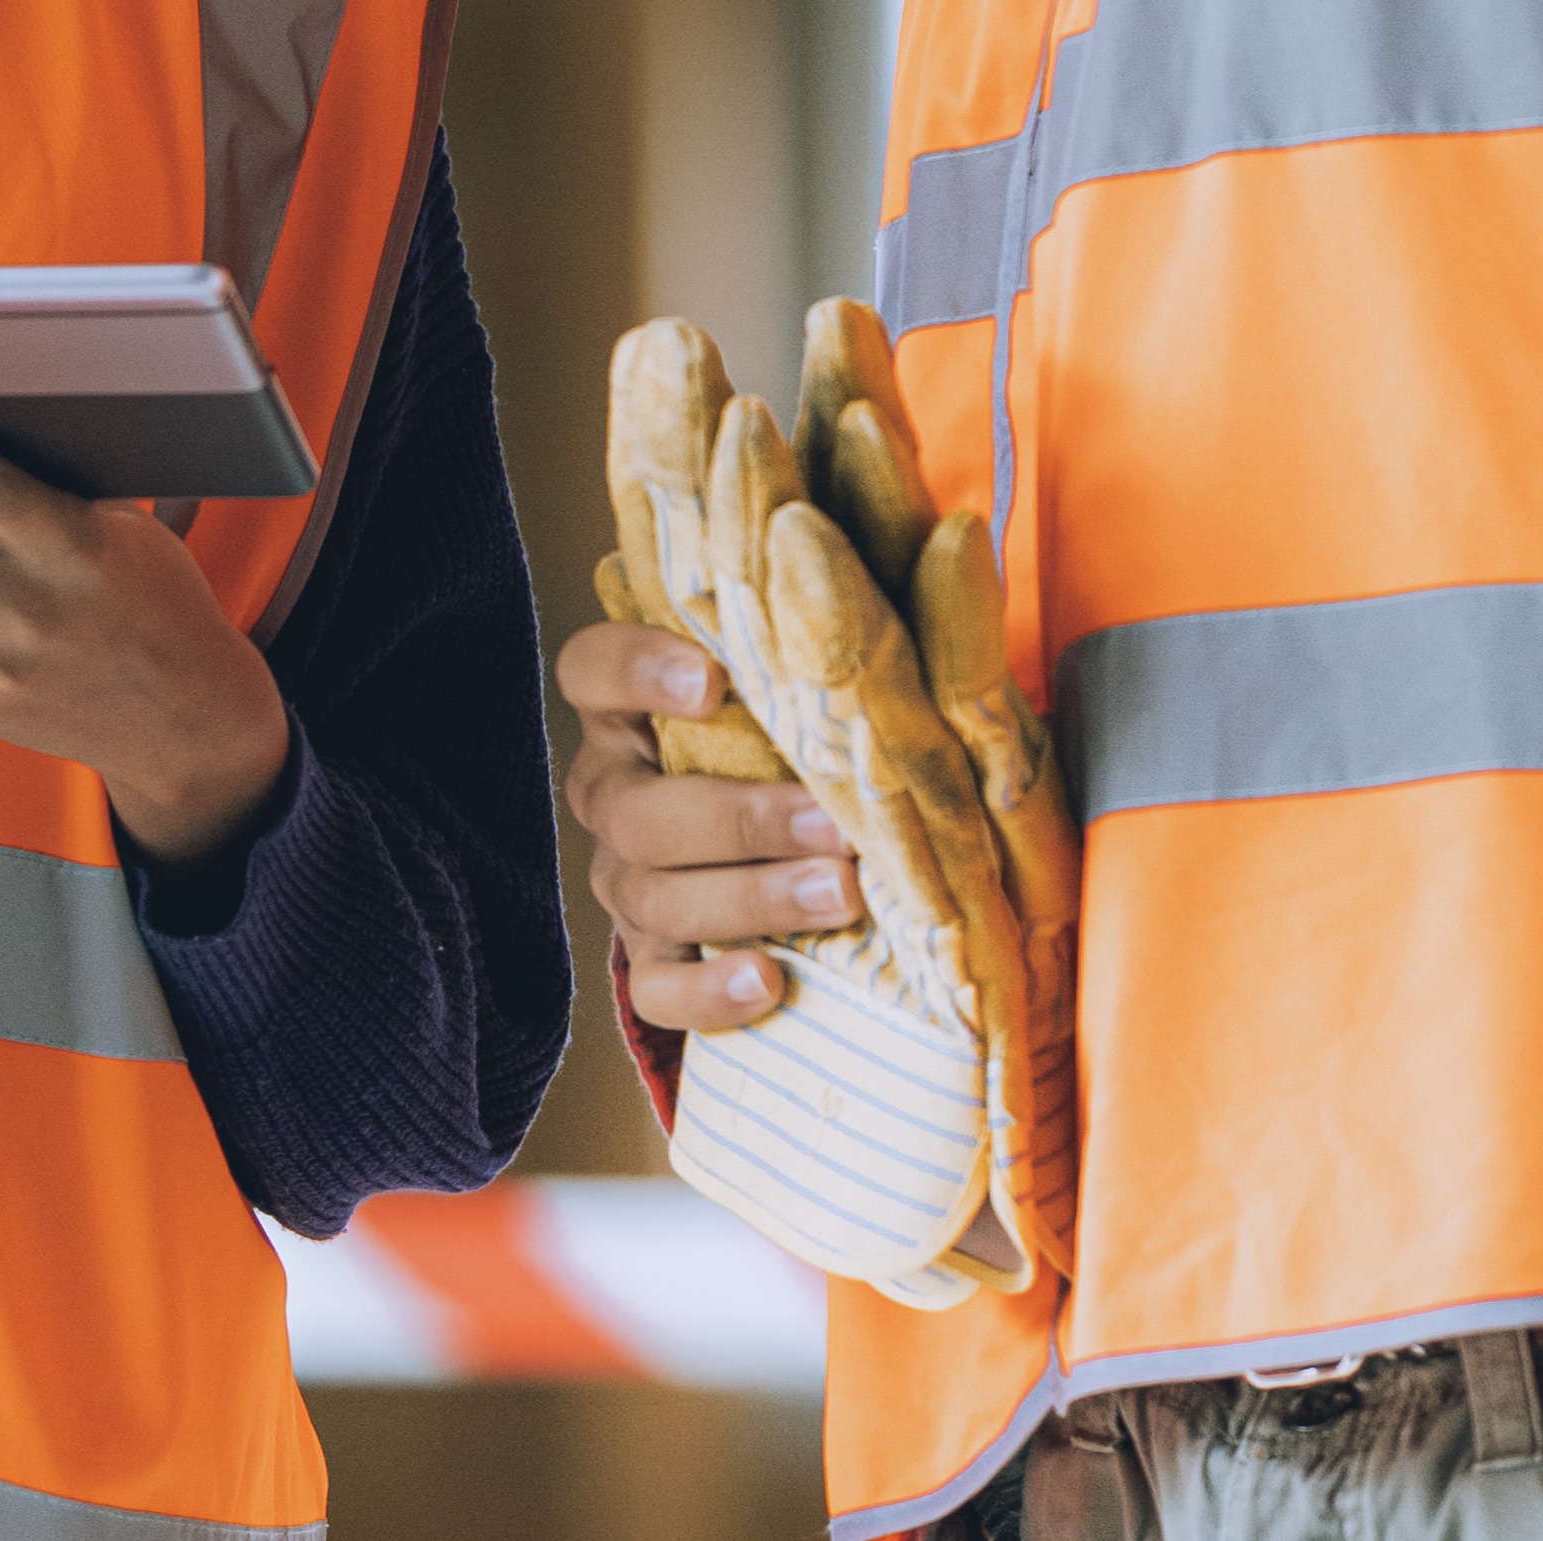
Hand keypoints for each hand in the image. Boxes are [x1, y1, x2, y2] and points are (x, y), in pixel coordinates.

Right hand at [558, 616, 857, 1034]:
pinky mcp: (652, 959)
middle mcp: (615, 792)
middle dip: (738, 818)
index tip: (711, 678)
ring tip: (840, 896)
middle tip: (830, 823)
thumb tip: (950, 551)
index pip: (592, 670)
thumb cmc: (811, 744)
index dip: (633, 670)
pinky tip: (769, 981)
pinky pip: (655, 989)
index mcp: (634, 710)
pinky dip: (708, 992)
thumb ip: (847, 639)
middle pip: (635, 809)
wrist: (794, 855)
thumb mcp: (818, 688)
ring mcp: (626, 881)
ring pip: (651, 896)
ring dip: (750, 897)